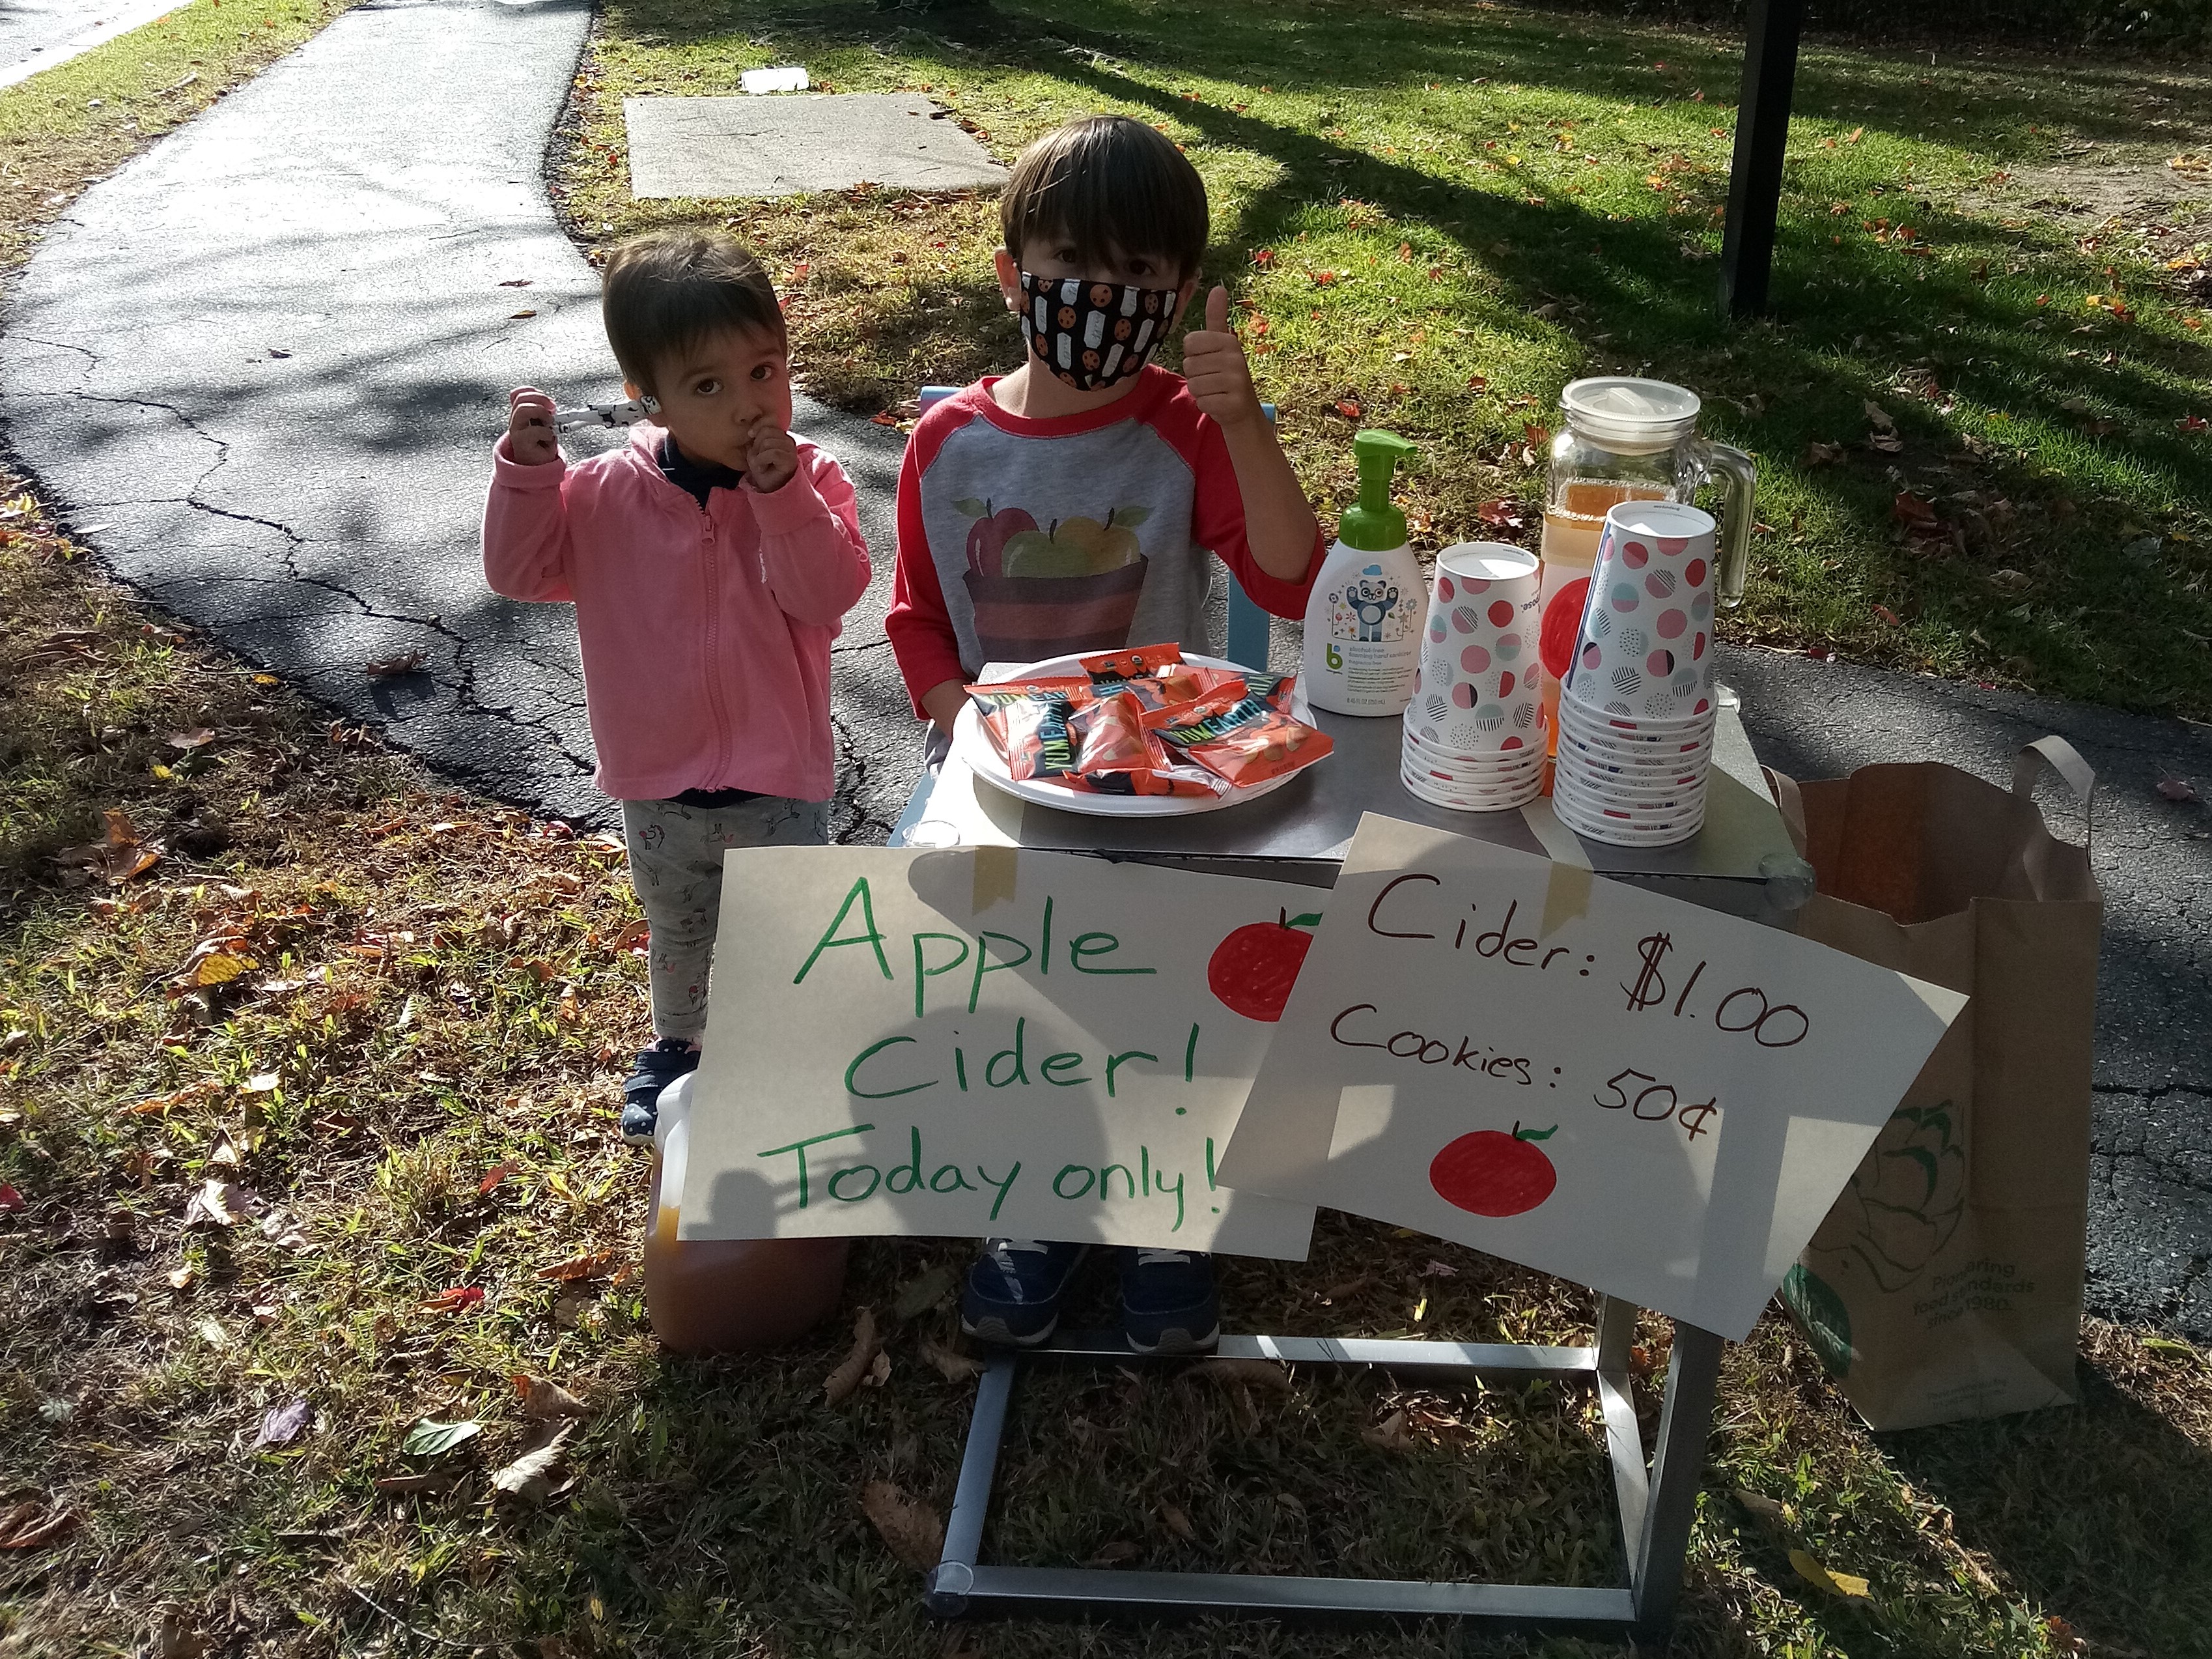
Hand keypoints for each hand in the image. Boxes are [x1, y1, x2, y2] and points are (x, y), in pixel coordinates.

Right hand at [507, 387, 557, 464]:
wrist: (538, 470)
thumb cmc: (542, 448)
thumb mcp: (545, 426)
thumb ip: (545, 414)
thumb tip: (551, 405)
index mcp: (521, 415)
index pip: (518, 394)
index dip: (533, 392)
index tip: (548, 402)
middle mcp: (515, 421)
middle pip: (520, 398)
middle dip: (540, 399)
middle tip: (553, 409)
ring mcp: (515, 431)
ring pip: (522, 409)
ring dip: (541, 413)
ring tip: (548, 424)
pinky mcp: (519, 442)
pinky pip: (534, 430)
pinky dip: (547, 434)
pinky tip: (547, 441)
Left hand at [743, 420, 798, 492]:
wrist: (769, 489)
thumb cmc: (763, 470)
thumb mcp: (755, 451)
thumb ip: (755, 438)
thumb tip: (752, 430)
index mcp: (780, 436)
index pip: (771, 420)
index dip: (758, 425)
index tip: (750, 435)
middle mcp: (788, 440)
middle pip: (767, 432)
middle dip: (756, 445)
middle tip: (757, 458)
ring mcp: (791, 450)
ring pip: (768, 442)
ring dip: (759, 456)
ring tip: (760, 465)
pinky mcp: (791, 460)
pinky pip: (772, 453)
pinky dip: (762, 461)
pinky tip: (762, 468)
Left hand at [1180, 285, 1263, 432]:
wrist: (1244, 411)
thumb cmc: (1227, 375)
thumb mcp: (1222, 345)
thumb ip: (1217, 318)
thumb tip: (1218, 287)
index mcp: (1229, 340)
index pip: (1189, 343)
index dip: (1193, 356)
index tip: (1208, 361)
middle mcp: (1235, 358)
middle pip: (1189, 365)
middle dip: (1196, 376)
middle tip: (1213, 379)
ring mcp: (1236, 381)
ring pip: (1194, 384)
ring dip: (1200, 392)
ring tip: (1216, 390)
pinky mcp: (1233, 402)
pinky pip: (1202, 402)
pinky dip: (1206, 405)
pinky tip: (1219, 403)